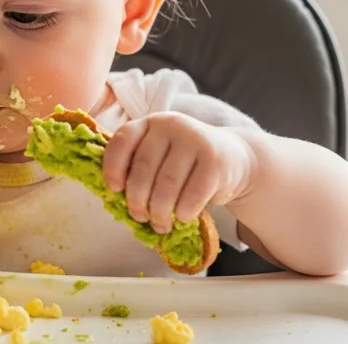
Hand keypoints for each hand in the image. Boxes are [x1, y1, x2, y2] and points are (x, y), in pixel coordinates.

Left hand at [102, 112, 252, 233]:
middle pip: (143, 168)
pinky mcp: (215, 160)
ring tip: (160, 224)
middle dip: (138, 200)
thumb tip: (114, 196)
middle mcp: (171, 125)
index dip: (113, 166)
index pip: (123, 140)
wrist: (234, 157)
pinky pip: (193, 194)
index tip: (114, 189)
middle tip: (140, 217)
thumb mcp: (160, 154)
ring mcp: (194, 140)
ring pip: (167, 184)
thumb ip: (138, 165)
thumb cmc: (184, 163)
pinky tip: (182, 217)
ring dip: (160, 211)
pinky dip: (184, 211)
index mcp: (149, 123)